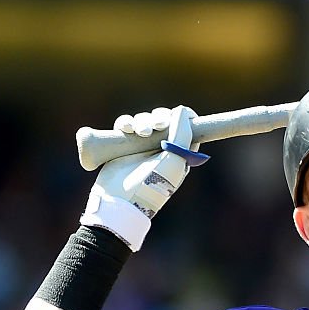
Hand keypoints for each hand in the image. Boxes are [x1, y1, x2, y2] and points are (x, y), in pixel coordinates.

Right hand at [80, 106, 208, 250]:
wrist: (121, 199)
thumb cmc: (153, 183)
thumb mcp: (176, 159)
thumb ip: (183, 133)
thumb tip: (182, 110)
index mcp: (181, 154)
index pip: (187, 128)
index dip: (182, 118)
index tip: (175, 117)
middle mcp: (162, 149)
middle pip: (164, 120)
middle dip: (159, 117)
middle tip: (157, 124)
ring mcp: (142, 147)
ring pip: (145, 120)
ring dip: (142, 120)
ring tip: (139, 132)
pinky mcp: (123, 145)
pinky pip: (126, 125)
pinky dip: (126, 123)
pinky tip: (126, 129)